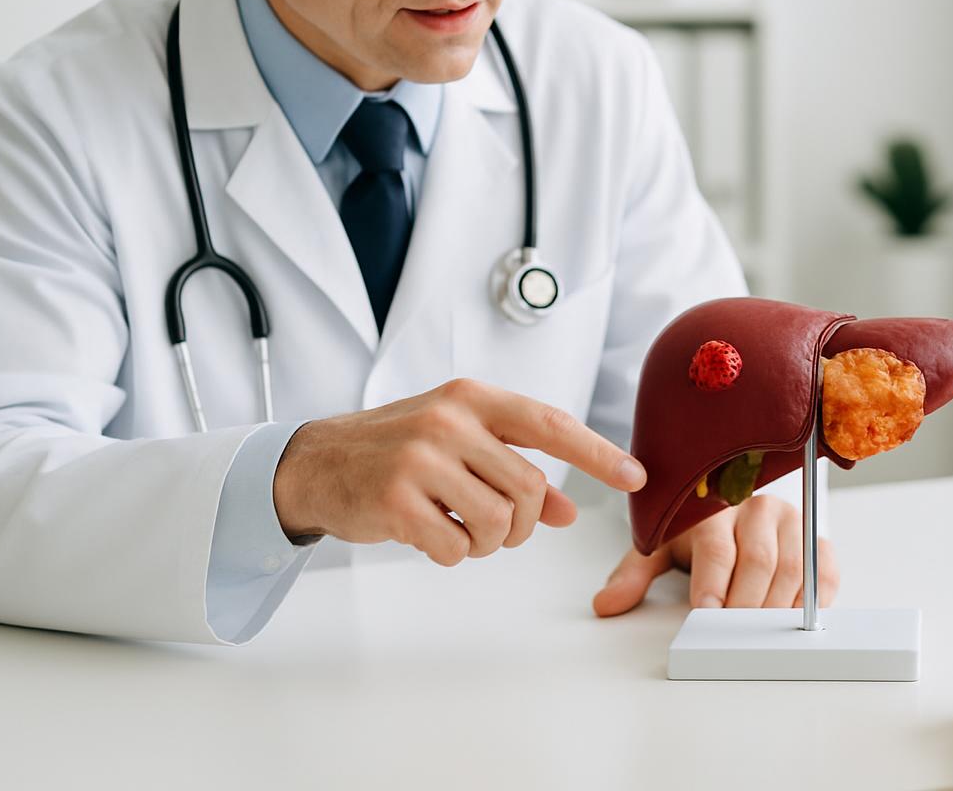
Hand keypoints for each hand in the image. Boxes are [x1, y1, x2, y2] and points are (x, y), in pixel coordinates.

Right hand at [272, 378, 646, 565]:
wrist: (317, 462)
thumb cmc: (398, 451)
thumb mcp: (460, 446)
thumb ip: (515, 471)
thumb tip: (567, 511)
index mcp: (471, 398)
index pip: (551, 423)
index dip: (598, 453)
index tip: (636, 476)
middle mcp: (449, 421)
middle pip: (528, 488)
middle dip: (521, 523)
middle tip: (496, 527)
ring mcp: (420, 459)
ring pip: (497, 522)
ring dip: (487, 542)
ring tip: (458, 528)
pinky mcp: (395, 500)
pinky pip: (455, 547)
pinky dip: (452, 554)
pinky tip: (429, 535)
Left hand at [592, 494, 839, 616]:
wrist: (732, 502)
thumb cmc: (695, 531)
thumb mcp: (659, 547)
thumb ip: (633, 575)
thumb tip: (606, 605)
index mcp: (714, 508)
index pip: (717, 548)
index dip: (713, 584)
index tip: (705, 612)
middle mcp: (757, 509)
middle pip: (761, 562)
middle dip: (746, 605)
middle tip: (733, 634)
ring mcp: (791, 521)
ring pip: (794, 568)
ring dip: (777, 607)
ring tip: (758, 632)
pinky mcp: (816, 537)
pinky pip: (823, 569)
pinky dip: (812, 598)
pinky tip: (794, 616)